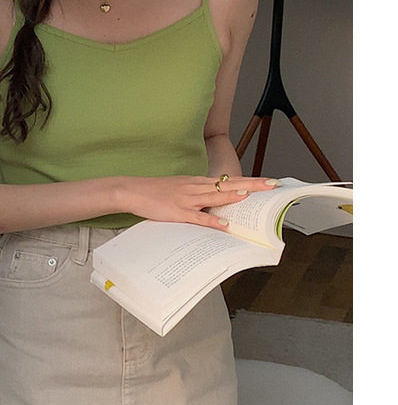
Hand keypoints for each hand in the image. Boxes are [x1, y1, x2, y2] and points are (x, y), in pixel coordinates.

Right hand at [122, 175, 279, 229]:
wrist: (134, 190)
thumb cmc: (157, 191)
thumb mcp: (182, 188)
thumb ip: (200, 194)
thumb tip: (217, 202)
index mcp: (199, 182)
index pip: (229, 180)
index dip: (250, 181)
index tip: (268, 181)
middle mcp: (196, 187)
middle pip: (228, 185)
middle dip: (252, 185)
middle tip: (272, 184)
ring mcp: (187, 199)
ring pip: (215, 197)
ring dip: (234, 196)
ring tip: (252, 196)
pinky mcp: (178, 212)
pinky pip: (197, 217)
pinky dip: (210, 220)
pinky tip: (223, 224)